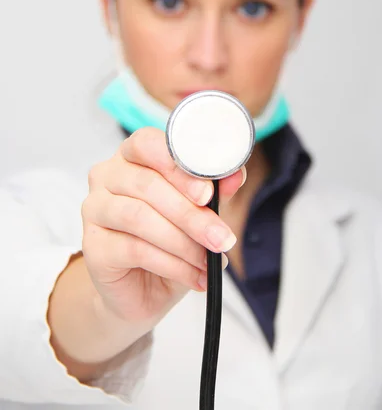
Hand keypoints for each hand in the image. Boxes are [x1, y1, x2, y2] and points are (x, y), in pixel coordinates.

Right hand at [81, 127, 244, 327]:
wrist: (143, 290)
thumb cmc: (171, 240)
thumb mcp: (198, 212)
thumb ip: (215, 189)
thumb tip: (236, 175)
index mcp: (131, 155)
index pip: (147, 143)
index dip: (178, 165)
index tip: (208, 193)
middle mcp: (106, 176)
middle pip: (147, 185)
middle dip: (190, 215)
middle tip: (221, 238)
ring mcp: (94, 209)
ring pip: (139, 217)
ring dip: (182, 241)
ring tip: (208, 260)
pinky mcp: (92, 246)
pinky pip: (134, 250)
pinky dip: (172, 265)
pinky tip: (194, 276)